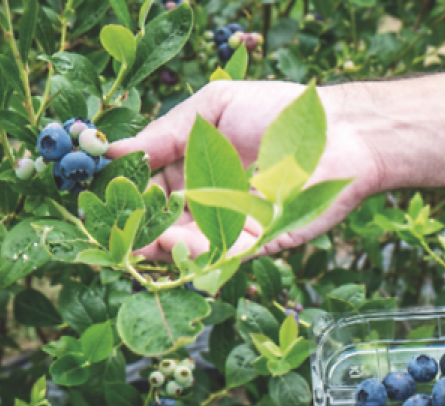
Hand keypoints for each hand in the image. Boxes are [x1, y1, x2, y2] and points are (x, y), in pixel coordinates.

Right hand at [108, 80, 384, 260]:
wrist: (339, 132)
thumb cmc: (277, 112)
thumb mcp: (211, 109)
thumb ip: (164, 132)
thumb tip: (110, 148)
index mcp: (192, 169)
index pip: (149, 188)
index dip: (128, 197)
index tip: (105, 202)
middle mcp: (208, 201)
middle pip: (165, 224)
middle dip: (143, 231)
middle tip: (122, 235)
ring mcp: (232, 225)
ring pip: (190, 246)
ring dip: (168, 247)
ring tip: (152, 240)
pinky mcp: (258, 244)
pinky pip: (224, 255)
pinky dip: (202, 254)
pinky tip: (182, 243)